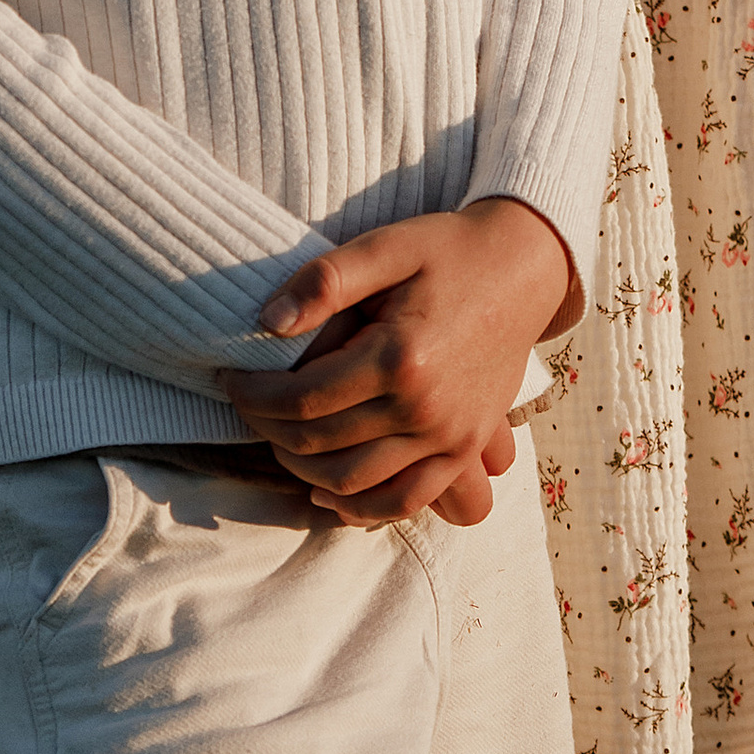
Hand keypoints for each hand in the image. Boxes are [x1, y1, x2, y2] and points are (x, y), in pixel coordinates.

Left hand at [217, 199, 570, 523]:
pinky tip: (326, 494)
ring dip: (302, 471)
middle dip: (268, 430)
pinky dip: (360, 509)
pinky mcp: (463, 449)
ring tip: (277, 438)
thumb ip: (326, 279)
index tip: (229, 379)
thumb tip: (269, 321)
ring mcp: (449, 438)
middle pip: (322, 445)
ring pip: (353, 483)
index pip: (304, 399)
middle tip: (245, 405)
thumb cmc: (450, 250)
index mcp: (400, 358)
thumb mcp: (388, 245)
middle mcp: (425, 410)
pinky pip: (405, 500)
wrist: (525, 268)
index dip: (255, 396)